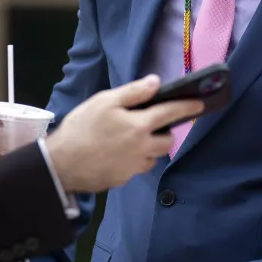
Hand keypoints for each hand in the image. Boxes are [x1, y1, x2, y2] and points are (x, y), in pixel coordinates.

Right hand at [44, 75, 203, 192]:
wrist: (60, 163)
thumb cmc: (82, 127)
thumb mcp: (104, 101)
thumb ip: (133, 92)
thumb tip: (156, 82)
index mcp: (139, 125)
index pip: (171, 113)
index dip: (187, 107)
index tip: (200, 104)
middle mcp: (142, 148)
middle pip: (167, 141)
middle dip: (163, 132)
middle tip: (148, 125)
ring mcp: (134, 167)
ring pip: (152, 156)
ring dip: (149, 148)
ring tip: (128, 139)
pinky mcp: (123, 179)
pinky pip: (136, 167)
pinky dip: (133, 160)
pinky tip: (116, 154)